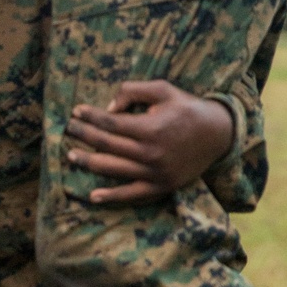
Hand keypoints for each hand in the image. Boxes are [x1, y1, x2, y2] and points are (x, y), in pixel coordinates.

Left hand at [66, 80, 234, 203]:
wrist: (218, 134)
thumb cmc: (187, 108)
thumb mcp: (163, 90)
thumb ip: (134, 92)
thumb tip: (108, 109)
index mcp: (151, 128)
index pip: (111, 123)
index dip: (90, 117)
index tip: (76, 112)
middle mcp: (150, 152)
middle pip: (107, 145)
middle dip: (84, 135)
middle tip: (68, 129)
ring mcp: (154, 172)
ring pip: (113, 169)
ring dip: (88, 162)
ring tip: (71, 155)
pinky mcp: (160, 186)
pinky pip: (132, 194)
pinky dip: (112, 196)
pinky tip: (93, 196)